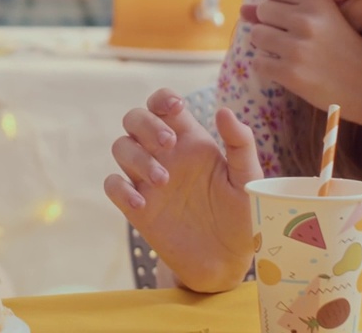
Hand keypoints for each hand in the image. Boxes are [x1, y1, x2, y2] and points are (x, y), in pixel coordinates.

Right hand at [104, 89, 260, 292]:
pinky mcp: (137, 207)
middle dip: (146, 123)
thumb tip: (224, 110)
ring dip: (137, 157)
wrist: (228, 262)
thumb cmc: (242, 216)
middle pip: (134, 119)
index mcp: (190, 140)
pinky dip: (121, 189)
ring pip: (121, 147)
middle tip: (167, 144)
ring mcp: (147, 179)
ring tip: (164, 180)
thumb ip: (240, 144)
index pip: (163, 105)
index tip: (175, 107)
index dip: (162, 98)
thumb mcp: (248, 178)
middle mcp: (165, 155)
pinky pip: (113, 185)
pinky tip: (142, 203)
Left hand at [242, 0, 361, 115]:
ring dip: (268, 47)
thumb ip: (284, 11)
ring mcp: (298, 47)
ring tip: (292, 55)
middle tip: (294, 40)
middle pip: (262, 10)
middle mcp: (307, 20)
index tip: (293, 18)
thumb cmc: (347, 51)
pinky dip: (268, 68)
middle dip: (272, 25)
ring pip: (256, 35)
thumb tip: (242, 9)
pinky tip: (290, 71)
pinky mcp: (290, 73)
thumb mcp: (325, 22)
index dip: (277, 2)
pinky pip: (258, 63)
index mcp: (319, 1)